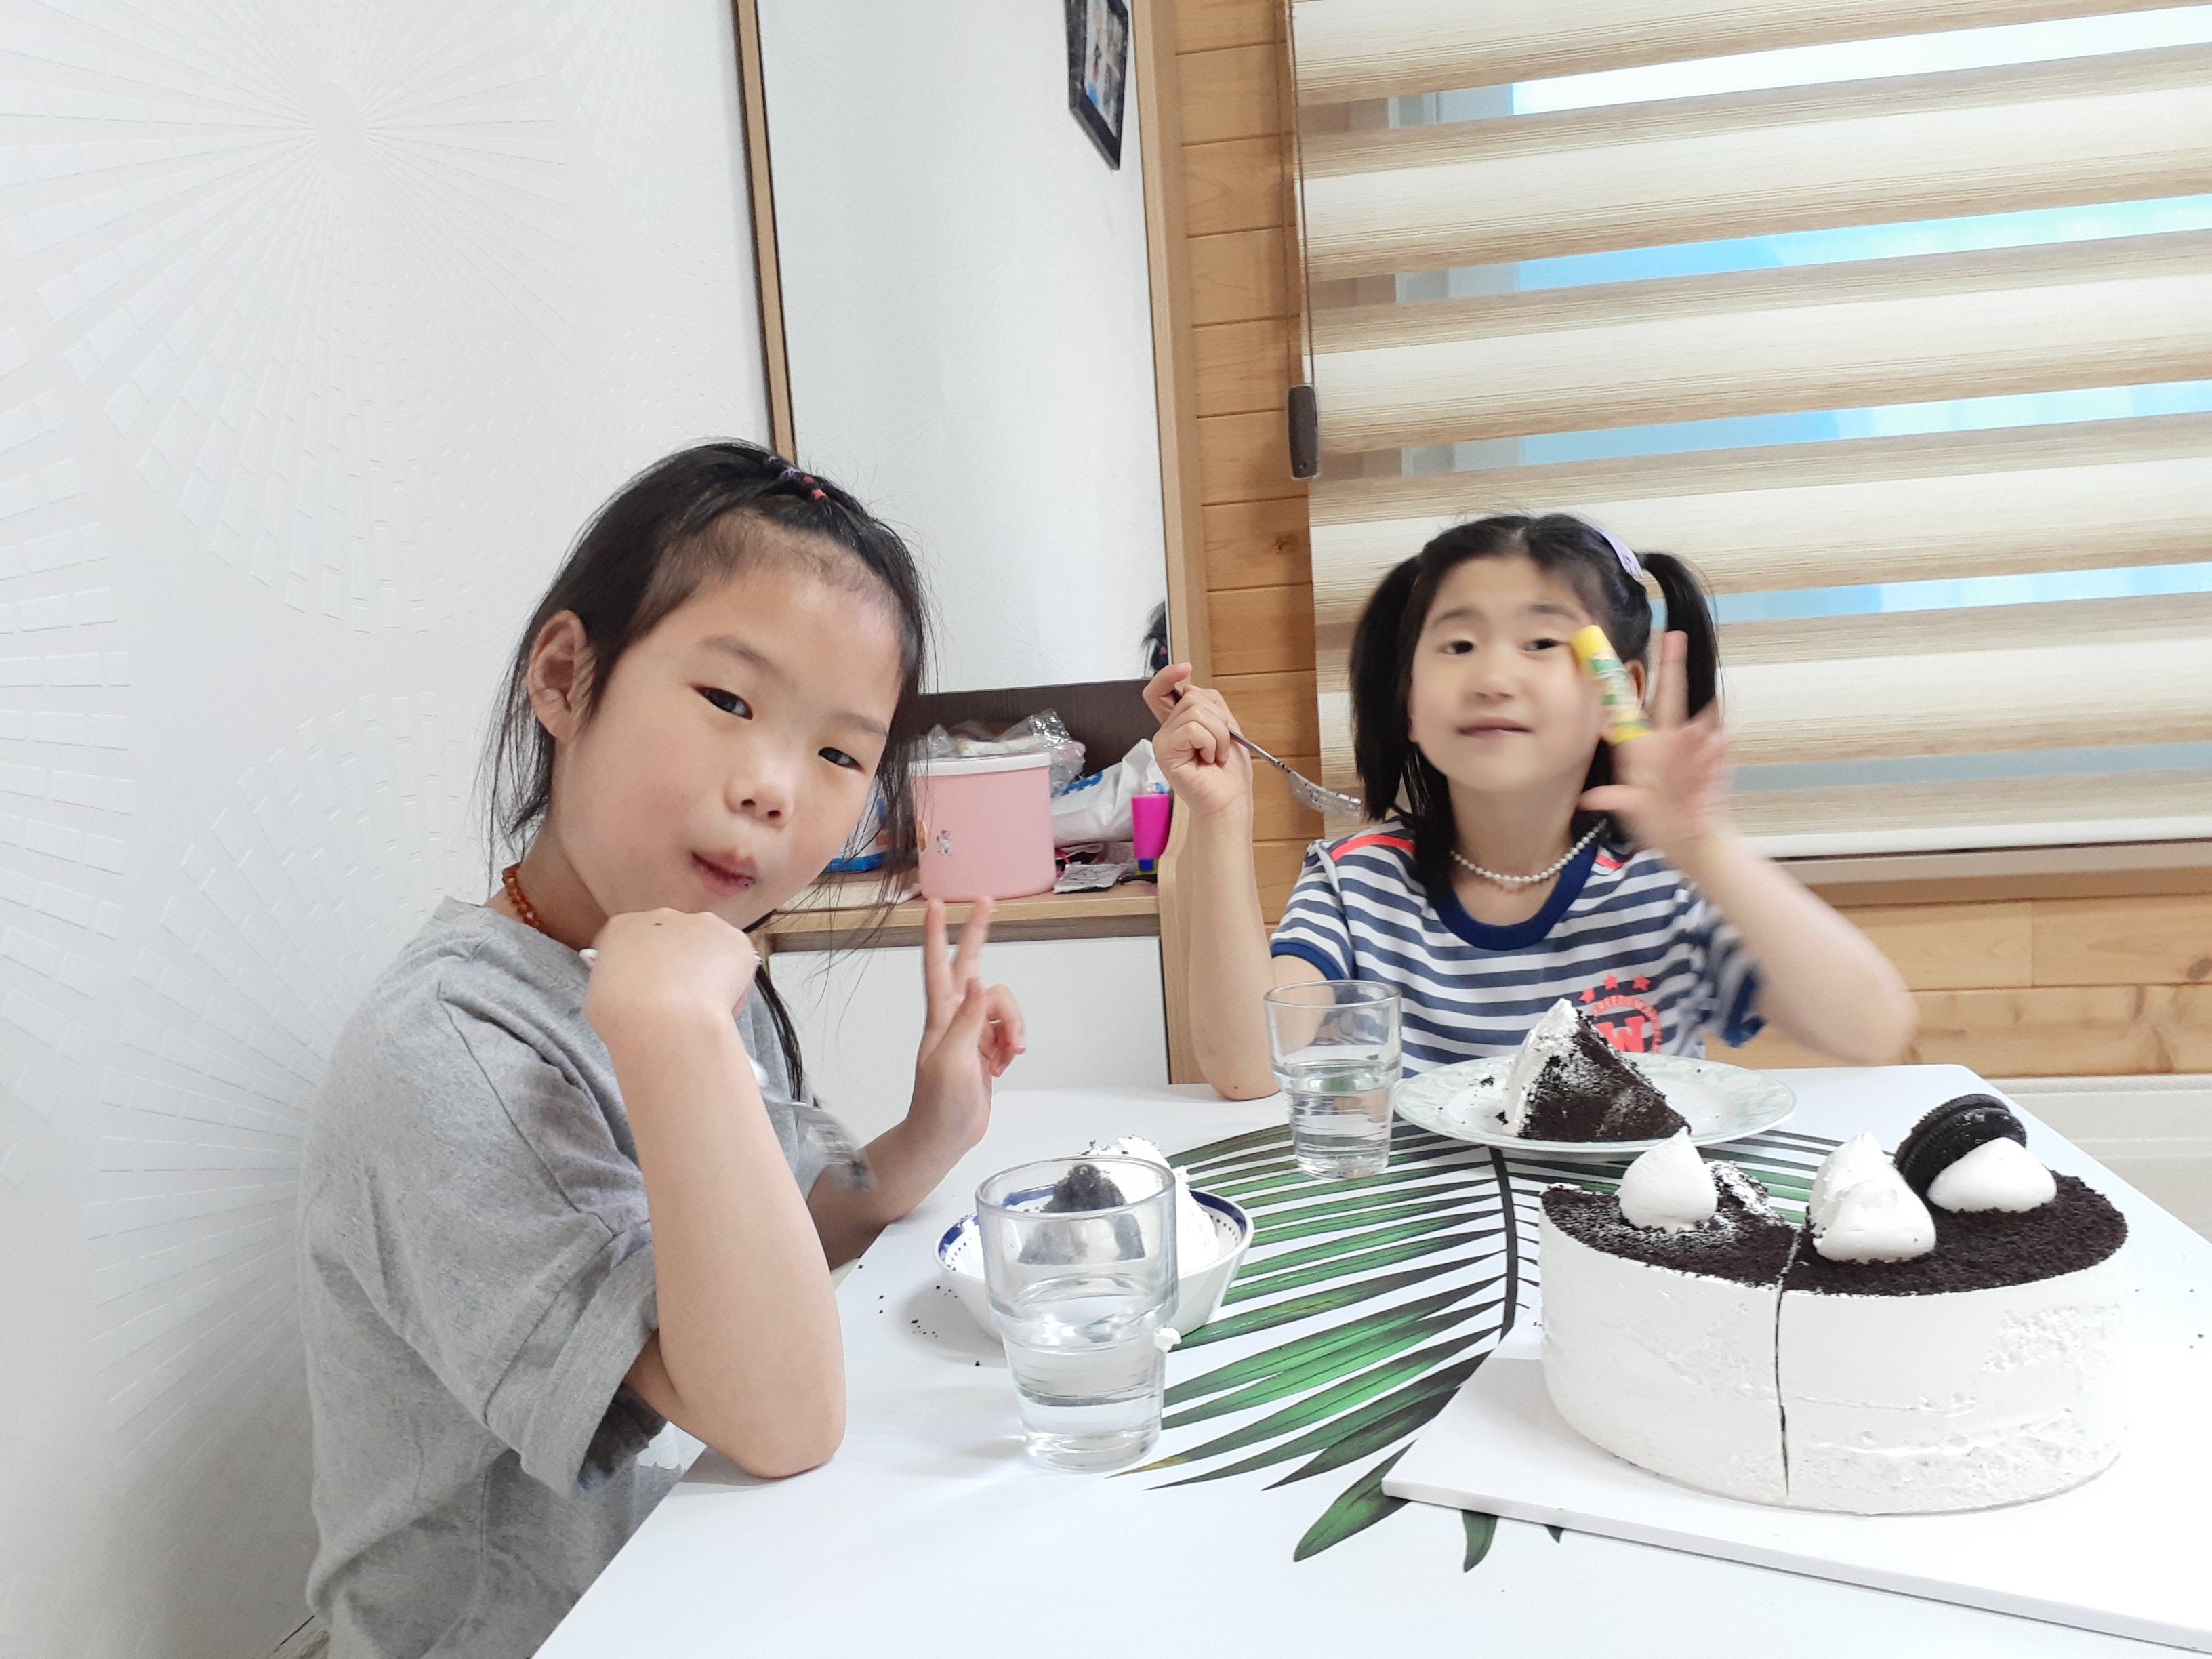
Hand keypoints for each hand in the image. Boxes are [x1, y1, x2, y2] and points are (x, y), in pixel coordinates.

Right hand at [583, 907, 758, 1046]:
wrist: (660, 1018)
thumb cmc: (621, 1014)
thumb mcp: (601, 996)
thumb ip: (619, 984)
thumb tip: (632, 991)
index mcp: (623, 928)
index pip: (635, 941)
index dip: (645, 968)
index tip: (648, 990)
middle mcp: (663, 917)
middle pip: (675, 940)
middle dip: (679, 965)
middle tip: (678, 1001)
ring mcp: (702, 925)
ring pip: (709, 949)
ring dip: (707, 972)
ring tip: (700, 1007)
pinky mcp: (735, 941)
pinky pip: (736, 965)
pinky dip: (733, 987)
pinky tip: (720, 1008)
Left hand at [908, 899, 1024, 1159]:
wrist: (944, 1137)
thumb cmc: (939, 1104)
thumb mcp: (953, 1062)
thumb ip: (968, 1022)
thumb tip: (980, 984)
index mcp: (941, 1016)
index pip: (938, 966)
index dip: (937, 933)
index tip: (936, 903)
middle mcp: (956, 1018)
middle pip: (972, 966)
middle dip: (978, 934)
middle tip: (987, 903)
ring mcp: (971, 1032)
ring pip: (1003, 1006)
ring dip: (1015, 1027)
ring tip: (1008, 1056)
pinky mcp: (985, 1049)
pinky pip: (1009, 1031)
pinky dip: (1013, 1045)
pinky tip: (1003, 1066)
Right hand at [1143, 664, 1253, 820]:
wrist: (1230, 801)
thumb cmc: (1229, 773)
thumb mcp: (1228, 727)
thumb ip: (1211, 704)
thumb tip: (1190, 689)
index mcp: (1179, 724)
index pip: (1160, 692)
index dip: (1168, 675)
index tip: (1186, 668)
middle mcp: (1167, 731)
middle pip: (1190, 698)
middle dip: (1218, 719)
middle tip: (1221, 745)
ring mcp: (1164, 742)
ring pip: (1194, 712)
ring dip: (1217, 734)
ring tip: (1216, 755)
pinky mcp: (1165, 753)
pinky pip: (1192, 729)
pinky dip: (1210, 743)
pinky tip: (1208, 760)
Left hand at [1578, 631, 1733, 860]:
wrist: (1690, 838)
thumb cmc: (1656, 818)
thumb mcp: (1631, 809)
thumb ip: (1615, 800)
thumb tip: (1591, 799)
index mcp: (1646, 746)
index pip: (1634, 709)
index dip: (1623, 686)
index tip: (1612, 661)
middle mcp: (1671, 742)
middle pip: (1672, 697)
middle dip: (1672, 666)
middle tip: (1674, 636)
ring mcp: (1695, 751)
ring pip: (1697, 724)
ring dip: (1700, 717)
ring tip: (1709, 704)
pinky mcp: (1715, 765)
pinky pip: (1719, 750)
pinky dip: (1720, 746)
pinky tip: (1723, 737)